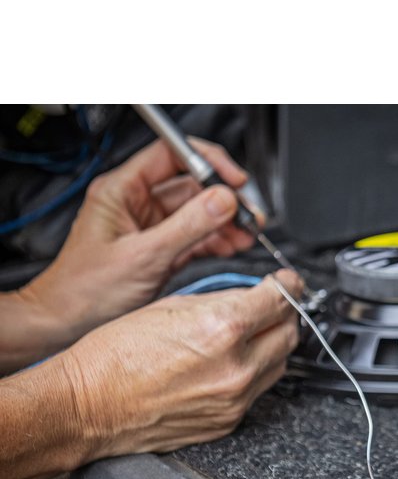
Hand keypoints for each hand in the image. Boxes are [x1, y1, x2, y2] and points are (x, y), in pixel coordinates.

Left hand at [20, 137, 258, 347]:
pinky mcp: (162, 250)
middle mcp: (137, 203)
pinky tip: (233, 246)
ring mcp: (151, 227)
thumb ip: (187, 226)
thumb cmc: (85, 291)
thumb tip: (223, 200)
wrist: (66, 325)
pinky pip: (197, 237)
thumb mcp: (143, 256)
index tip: (234, 181)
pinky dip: (218, 241)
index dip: (208, 162)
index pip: (172, 154)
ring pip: (199, 212)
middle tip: (249, 214)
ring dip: (226, 221)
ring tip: (247, 234)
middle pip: (192, 184)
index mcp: (122, 190)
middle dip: (225, 198)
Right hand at [59, 269, 302, 457]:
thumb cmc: (115, 356)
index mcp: (222, 328)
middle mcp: (236, 367)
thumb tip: (251, 296)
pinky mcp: (229, 422)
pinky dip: (254, 372)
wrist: (88, 406)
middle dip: (284, 315)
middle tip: (271, 306)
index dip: (288, 286)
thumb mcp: (170, 306)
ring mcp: (235, 399)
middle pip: (290, 333)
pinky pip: (259, 390)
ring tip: (249, 334)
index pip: (281, 300)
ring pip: (280, 363)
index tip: (288, 283)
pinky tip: (231, 363)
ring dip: (272, 344)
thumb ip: (222, 301)